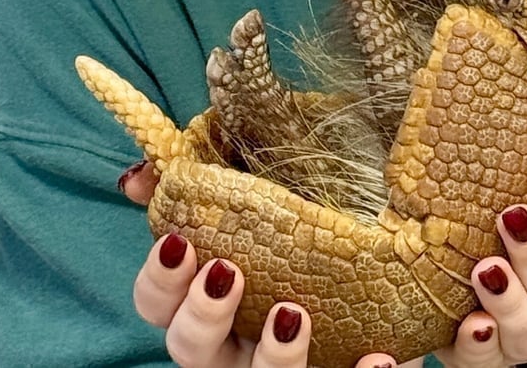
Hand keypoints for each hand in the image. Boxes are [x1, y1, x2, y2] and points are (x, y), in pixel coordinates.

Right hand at [119, 160, 400, 367]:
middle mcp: (236, 348)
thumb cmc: (304, 240)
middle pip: (189, 351)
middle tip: (229, 272)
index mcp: (210, 305)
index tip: (179, 243)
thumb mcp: (258, 208)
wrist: (386, 280)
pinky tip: (376, 357)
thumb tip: (139, 176)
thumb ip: (202, 187)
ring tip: (294, 312)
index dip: (158, 281)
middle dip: (201, 317)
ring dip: (273, 356)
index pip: (156, 305)